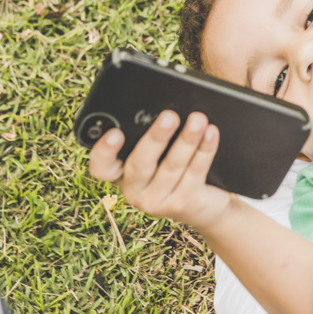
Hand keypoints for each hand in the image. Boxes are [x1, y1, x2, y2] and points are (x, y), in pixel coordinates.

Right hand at [88, 110, 232, 228]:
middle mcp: (135, 191)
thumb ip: (153, 134)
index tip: (115, 133)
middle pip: (141, 164)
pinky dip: (204, 150)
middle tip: (169, 116)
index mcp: (122, 173)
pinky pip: (195, 172)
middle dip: (156, 138)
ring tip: (198, 120)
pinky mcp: (184, 204)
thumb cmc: (175, 168)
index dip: (104, 152)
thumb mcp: (159, 154)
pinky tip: (210, 134)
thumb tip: (163, 108)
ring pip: (172, 166)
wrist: (204, 205)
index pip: (102, 167)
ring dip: (187, 140)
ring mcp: (159, 201)